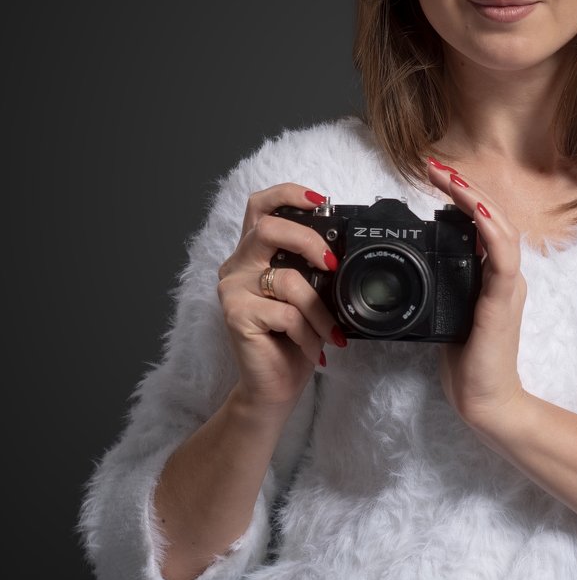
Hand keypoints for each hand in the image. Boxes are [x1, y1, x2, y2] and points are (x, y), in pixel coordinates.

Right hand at [216, 184, 342, 412]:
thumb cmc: (294, 337)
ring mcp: (232, 289)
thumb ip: (313, 267)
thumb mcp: (308, 294)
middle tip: (333, 264)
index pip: (261, 205)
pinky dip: (308, 331)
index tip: (321, 200)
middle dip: (308, 241)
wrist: (274, 385)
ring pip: (287, 279)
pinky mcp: (234, 314)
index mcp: (255, 253)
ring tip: (329, 331)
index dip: (288, 194)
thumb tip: (341, 249)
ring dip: (319, 309)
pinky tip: (311, 347)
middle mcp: (238, 265)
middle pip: (268, 228)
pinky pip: (285, 313)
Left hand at [426, 159, 526, 428]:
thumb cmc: (466, 361)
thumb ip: (443, 284)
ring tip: (448, 178)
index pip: (483, 222)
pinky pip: (502, 258)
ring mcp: (507, 286)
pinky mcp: (502, 302)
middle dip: (464, 187)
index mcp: (491, 275)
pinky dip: (490, 231)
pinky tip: (476, 213)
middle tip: (435, 166)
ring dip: (474, 199)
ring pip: (500, 228)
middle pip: (493, 216)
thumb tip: (418, 262)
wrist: (486, 401)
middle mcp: (504, 275)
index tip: (436, 175)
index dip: (463, 196)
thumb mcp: (448, 312)